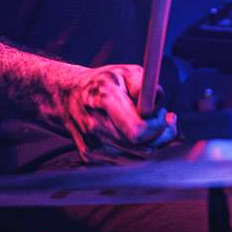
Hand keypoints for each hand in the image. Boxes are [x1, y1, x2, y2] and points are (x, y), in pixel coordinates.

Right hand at [57, 63, 176, 160]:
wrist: (68, 95)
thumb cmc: (103, 82)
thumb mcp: (125, 71)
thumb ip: (143, 83)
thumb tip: (157, 99)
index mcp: (106, 101)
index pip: (139, 131)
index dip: (157, 125)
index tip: (162, 112)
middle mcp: (96, 126)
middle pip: (141, 147)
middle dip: (159, 134)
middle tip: (163, 118)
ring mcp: (91, 145)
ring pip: (136, 157)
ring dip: (151, 143)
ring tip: (149, 123)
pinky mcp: (89, 157)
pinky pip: (125, 160)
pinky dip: (136, 149)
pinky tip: (134, 132)